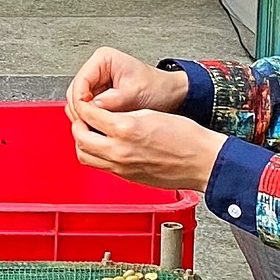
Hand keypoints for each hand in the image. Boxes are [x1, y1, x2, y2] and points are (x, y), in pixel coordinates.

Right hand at [69, 47, 190, 114]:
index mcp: (103, 59)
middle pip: (75, 91)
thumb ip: (115, 99)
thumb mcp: (136, 93)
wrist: (168, 94)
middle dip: (81, 109)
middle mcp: (97, 69)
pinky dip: (91, 118)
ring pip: (78, 101)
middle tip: (90, 124)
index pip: (80, 80)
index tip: (86, 113)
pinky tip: (100, 125)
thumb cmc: (157, 88)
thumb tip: (95, 107)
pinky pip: (87, 108)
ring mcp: (96, 82)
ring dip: (85, 115)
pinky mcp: (98, 95)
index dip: (81, 100)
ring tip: (97, 126)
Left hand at [69, 99, 229, 191]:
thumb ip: (124, 114)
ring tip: (90, 132)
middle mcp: (120, 150)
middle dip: (77, 125)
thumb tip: (106, 114)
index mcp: (126, 129)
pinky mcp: (126, 176)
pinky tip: (104, 146)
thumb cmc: (186, 138)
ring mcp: (122, 166)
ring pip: (85, 156)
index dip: (82, 106)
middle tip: (81, 117)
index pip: (89, 115)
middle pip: (80, 138)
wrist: (203, 161)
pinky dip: (95, 155)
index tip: (83, 102)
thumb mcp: (151, 113)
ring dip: (83, 143)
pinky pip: (100, 166)